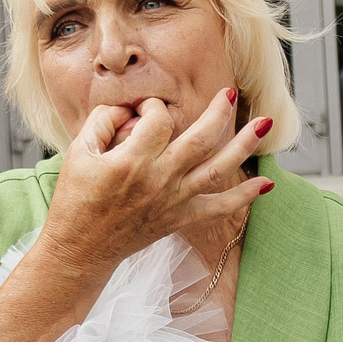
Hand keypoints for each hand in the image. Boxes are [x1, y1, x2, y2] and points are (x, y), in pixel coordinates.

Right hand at [37, 89, 270, 284]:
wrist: (80, 249)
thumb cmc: (75, 200)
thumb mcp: (77, 153)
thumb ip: (103, 121)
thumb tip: (131, 108)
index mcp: (132, 161)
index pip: (158, 120)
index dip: (152, 107)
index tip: (143, 111)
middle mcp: (159, 180)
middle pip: (200, 138)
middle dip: (218, 111)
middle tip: (229, 92)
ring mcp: (173, 201)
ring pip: (217, 169)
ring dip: (244, 144)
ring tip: (266, 123)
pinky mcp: (179, 219)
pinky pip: (218, 209)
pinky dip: (244, 198)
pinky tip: (267, 185)